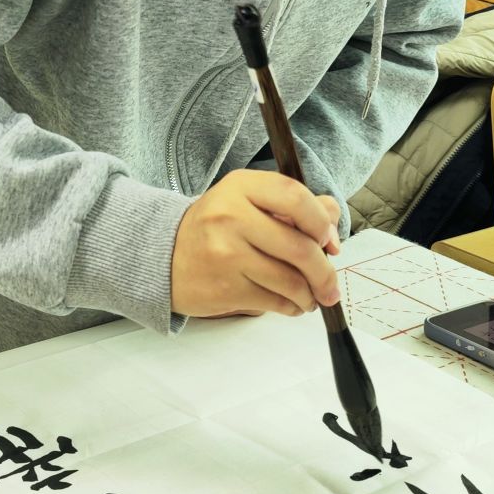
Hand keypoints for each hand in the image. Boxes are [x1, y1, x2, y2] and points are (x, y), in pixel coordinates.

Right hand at [171, 171, 341, 318]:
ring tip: (310, 296)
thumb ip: (293, 206)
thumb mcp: (247, 201)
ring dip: (310, 294)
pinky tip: (291, 304)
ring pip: (291, 281)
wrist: (161, 257)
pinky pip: (275, 302)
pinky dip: (292, 307)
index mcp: (240, 187)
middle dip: (325, 272)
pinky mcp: (225, 288)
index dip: (321, 221)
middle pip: (300, 247)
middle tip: (330, 284)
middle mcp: (230, 216)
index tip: (327, 240)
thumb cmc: (214, 229)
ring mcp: (226, 254)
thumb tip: (332, 225)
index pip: (295, 197)